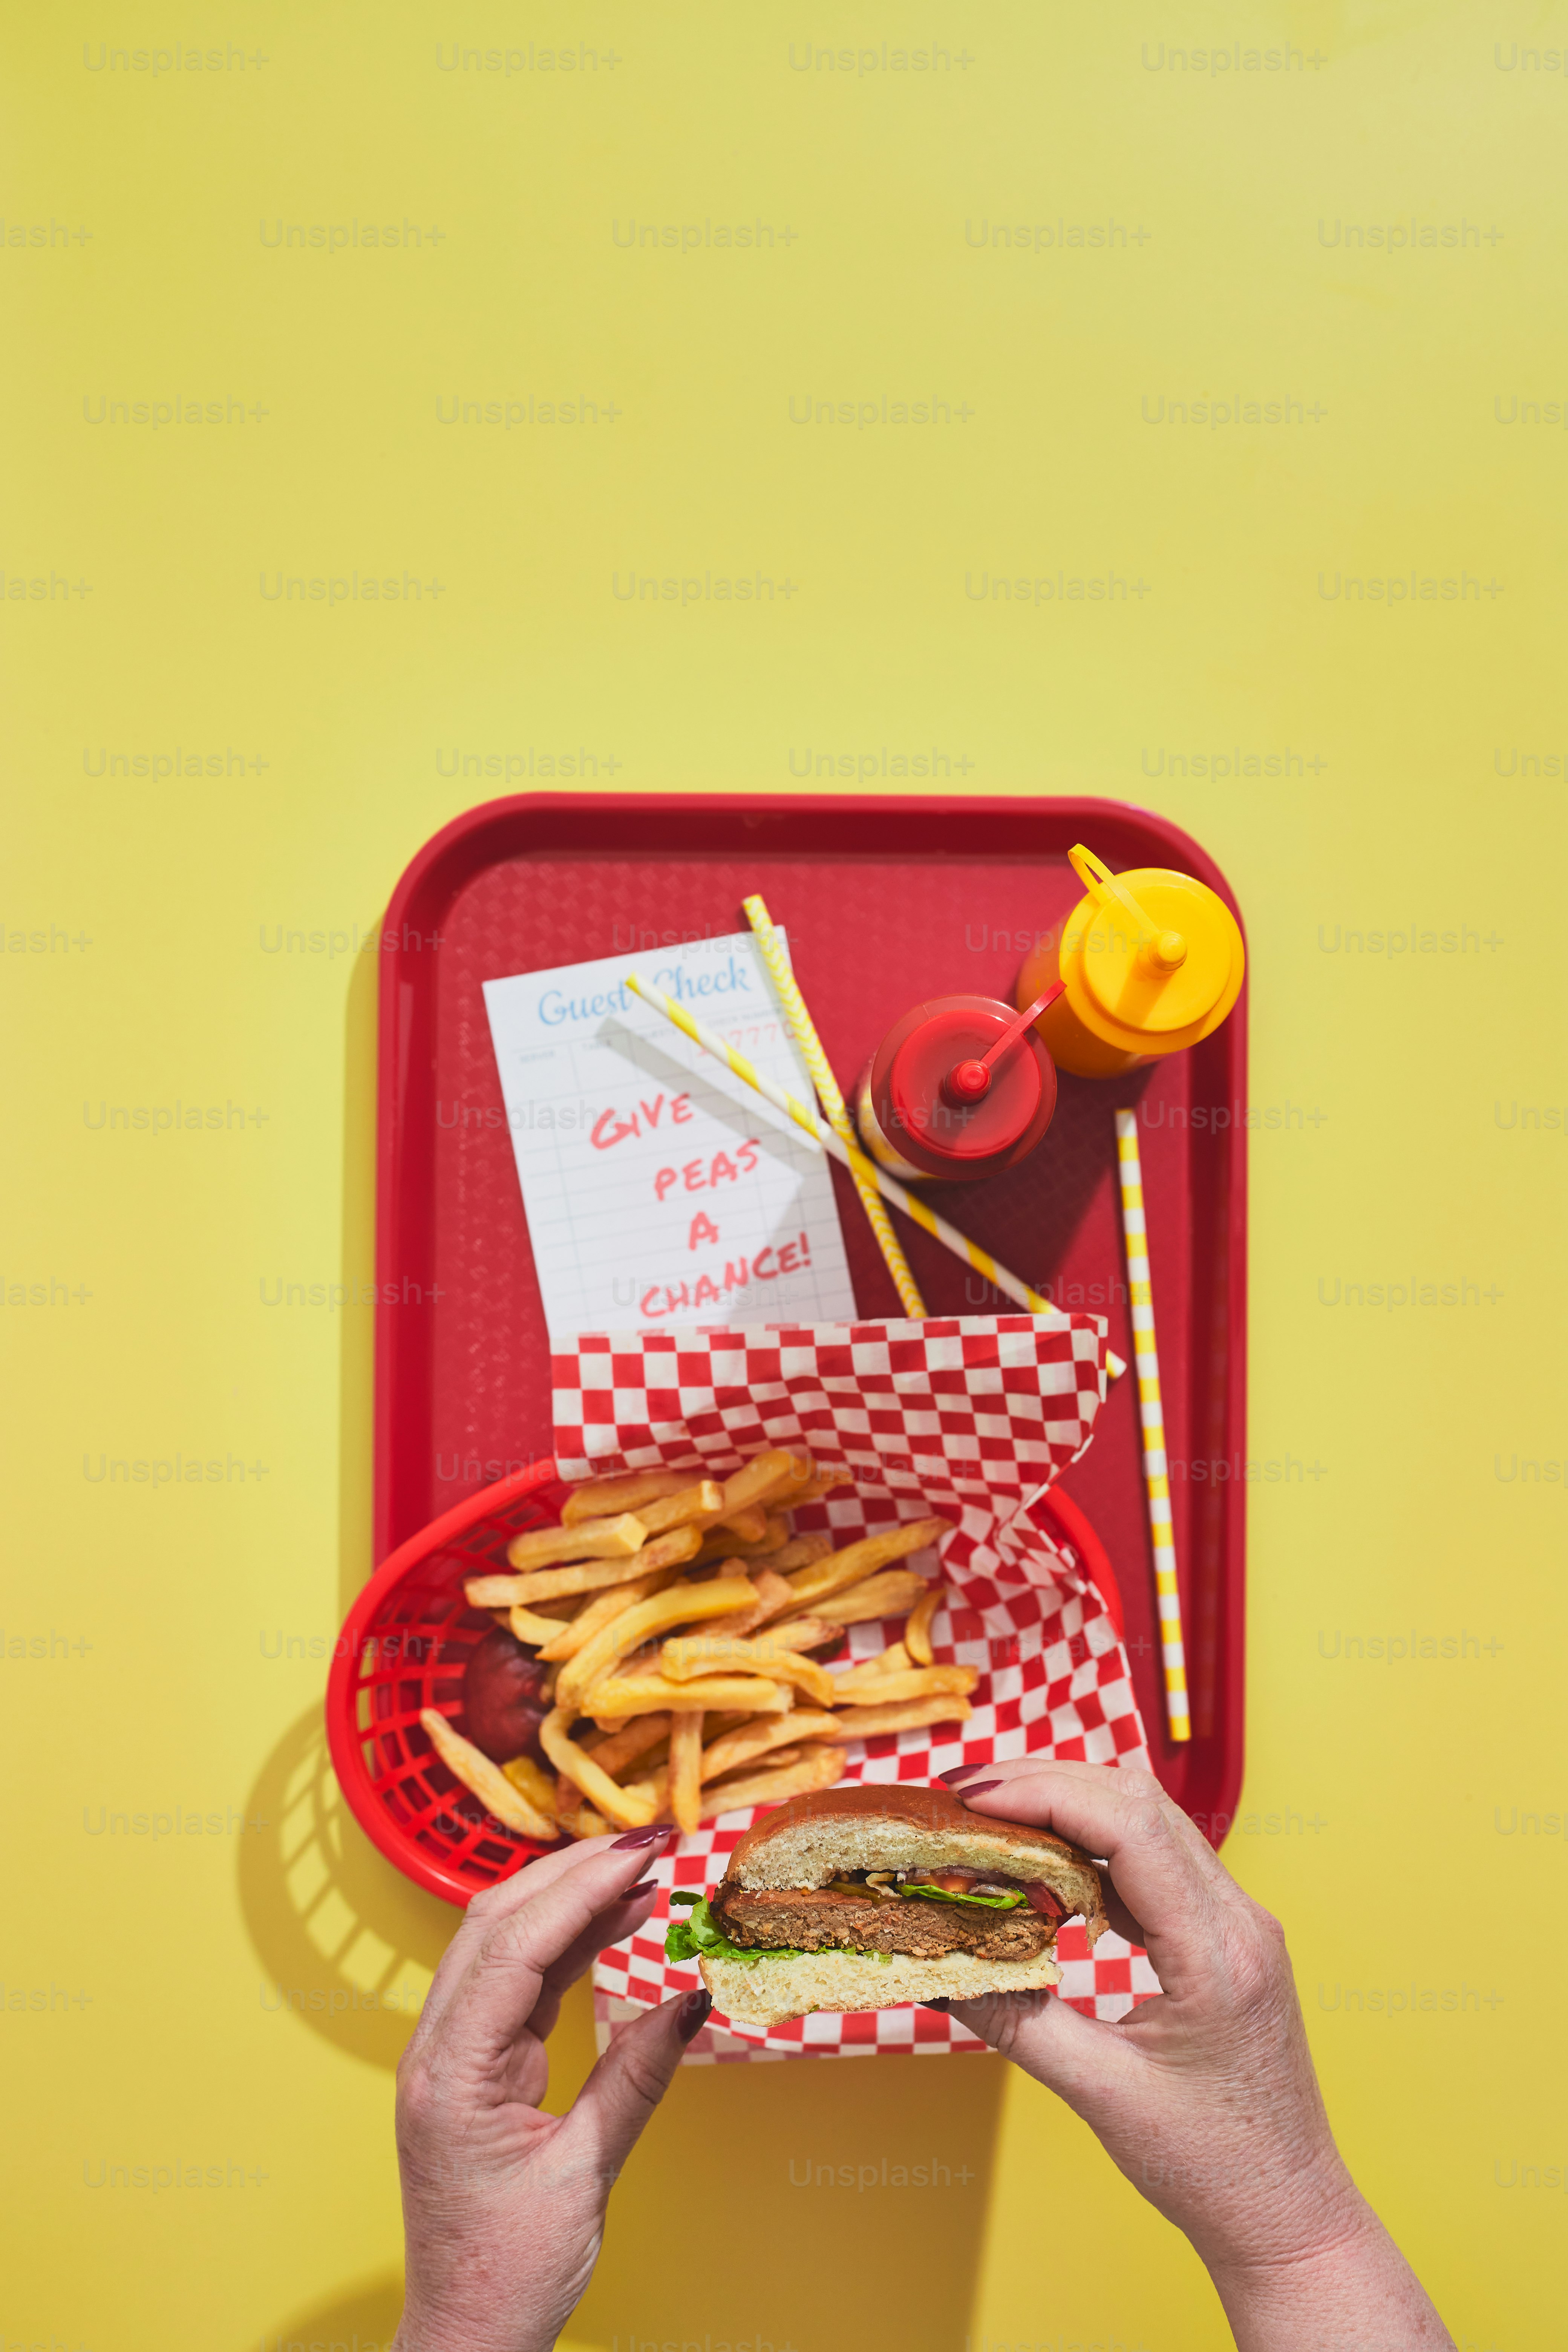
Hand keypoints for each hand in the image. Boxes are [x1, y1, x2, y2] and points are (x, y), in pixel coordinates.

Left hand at [391, 1826, 708, 2351]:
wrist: (466, 2338)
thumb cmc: (508, 2274)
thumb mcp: (584, 2177)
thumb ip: (636, 2080)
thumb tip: (689, 1999)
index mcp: (449, 2074)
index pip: (514, 1947)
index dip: (581, 1889)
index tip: (643, 1852)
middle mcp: (437, 2051)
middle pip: (497, 1924)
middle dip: (573, 1873)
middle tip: (650, 1842)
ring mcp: (450, 2055)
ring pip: (502, 1942)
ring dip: (569, 1900)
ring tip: (642, 1875)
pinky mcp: (474, 2066)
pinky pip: (516, 1981)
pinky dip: (564, 1944)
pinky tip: (612, 1925)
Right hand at [938, 1762, 1451, 2351]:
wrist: (1289, 2215)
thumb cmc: (1212, 2168)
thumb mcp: (1102, 2096)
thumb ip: (1019, 2024)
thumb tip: (943, 1971)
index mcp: (1217, 1955)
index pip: (1130, 1826)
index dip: (1045, 1794)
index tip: (972, 1798)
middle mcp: (1241, 1921)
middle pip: (1139, 1802)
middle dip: (1046, 1785)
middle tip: (964, 1798)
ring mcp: (1241, 1924)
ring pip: (1151, 1821)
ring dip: (1070, 1808)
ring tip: (992, 1820)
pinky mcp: (1229, 1937)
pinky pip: (1159, 1861)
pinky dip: (1096, 1848)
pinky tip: (1047, 1868)